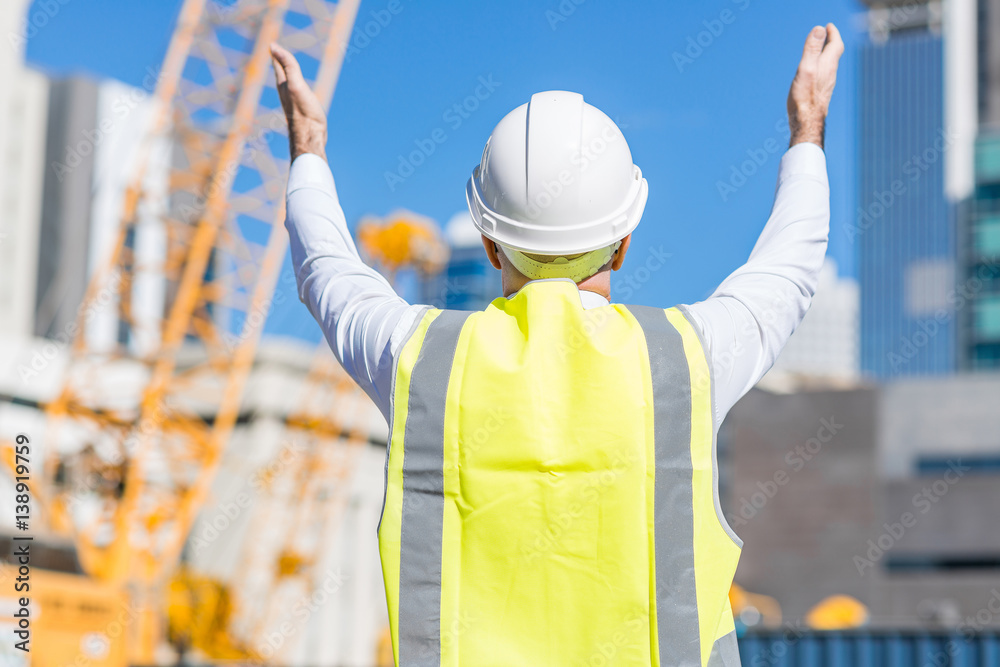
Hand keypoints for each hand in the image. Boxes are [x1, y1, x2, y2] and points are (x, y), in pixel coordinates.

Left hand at [270, 43, 327, 161]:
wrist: (310, 137)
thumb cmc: (304, 112)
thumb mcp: (296, 84)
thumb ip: (287, 65)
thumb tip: (272, 46)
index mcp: (284, 85)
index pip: (278, 65)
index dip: (276, 54)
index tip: (272, 45)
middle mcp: (285, 92)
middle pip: (280, 73)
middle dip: (278, 62)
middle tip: (276, 53)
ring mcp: (292, 102)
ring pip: (286, 84)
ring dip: (285, 74)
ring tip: (284, 69)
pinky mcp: (300, 110)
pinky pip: (295, 93)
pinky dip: (295, 86)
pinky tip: (298, 91)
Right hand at [787, 24, 843, 149]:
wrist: (807, 124)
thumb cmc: (805, 98)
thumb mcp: (806, 69)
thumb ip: (812, 49)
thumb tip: (820, 28)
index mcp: (827, 65)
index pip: (835, 44)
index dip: (833, 33)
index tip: (828, 26)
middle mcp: (830, 74)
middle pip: (835, 54)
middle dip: (831, 42)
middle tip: (826, 35)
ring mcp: (826, 85)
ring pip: (830, 66)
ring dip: (826, 55)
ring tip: (820, 51)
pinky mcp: (821, 95)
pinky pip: (824, 76)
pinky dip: (821, 68)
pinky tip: (815, 74)